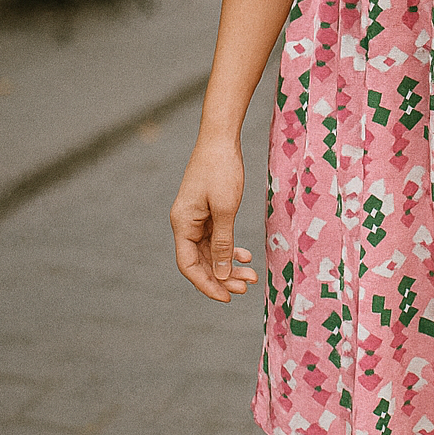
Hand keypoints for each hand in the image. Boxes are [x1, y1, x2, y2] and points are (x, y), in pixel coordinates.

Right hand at [170, 139, 258, 302]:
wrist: (220, 137)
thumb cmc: (222, 169)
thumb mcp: (225, 208)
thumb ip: (224, 242)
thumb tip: (222, 273)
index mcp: (182, 224)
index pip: (189, 265)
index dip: (206, 284)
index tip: (227, 297)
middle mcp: (185, 223)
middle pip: (201, 261)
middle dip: (222, 277)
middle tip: (246, 288)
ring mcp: (195, 217)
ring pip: (211, 251)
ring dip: (229, 265)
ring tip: (251, 277)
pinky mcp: (206, 210)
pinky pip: (216, 237)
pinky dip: (230, 248)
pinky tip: (246, 256)